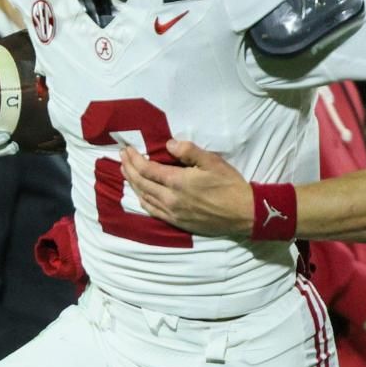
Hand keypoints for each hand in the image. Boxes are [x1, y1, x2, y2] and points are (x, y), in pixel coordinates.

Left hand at [120, 139, 251, 236]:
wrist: (243, 213)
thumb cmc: (229, 185)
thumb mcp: (212, 161)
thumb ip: (189, 151)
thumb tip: (168, 144)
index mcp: (177, 182)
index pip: (147, 169)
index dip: (134, 158)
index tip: (127, 149)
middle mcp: (170, 199)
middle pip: (141, 183)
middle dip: (128, 169)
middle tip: (122, 157)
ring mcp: (172, 213)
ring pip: (144, 197)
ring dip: (132, 184)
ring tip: (126, 172)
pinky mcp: (177, 222)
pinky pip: (153, 210)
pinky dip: (143, 200)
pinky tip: (140, 194)